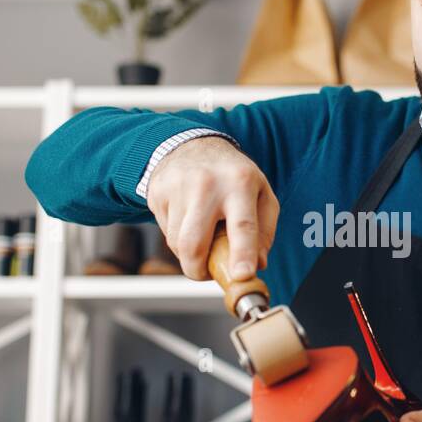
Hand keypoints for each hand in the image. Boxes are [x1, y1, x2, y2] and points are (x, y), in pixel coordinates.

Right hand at [146, 136, 278, 280]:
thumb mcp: (261, 194)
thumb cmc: (232, 176)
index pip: (242, 225)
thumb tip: (257, 264)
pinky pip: (164, 232)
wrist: (193, 145)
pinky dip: (177, 239)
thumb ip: (265, 231)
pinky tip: (187, 223)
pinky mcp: (157, 192)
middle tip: (207, 273)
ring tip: (202, 239)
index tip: (242, 276)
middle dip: (199, 270)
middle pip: (194, 243)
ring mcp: (178, 187)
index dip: (242, 254)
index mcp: (240, 183)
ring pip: (177, 243)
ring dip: (189, 255)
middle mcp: (207, 184)